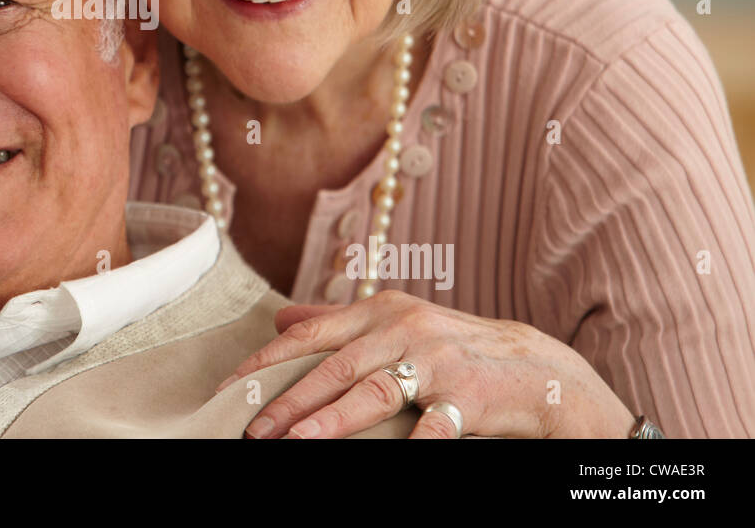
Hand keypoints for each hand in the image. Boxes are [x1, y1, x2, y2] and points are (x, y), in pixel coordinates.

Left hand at [217, 290, 634, 438]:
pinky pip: (435, 425)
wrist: (539, 369)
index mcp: (381, 311)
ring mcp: (438, 360)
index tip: (229, 388)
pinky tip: (393, 457)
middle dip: (288, 399)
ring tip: (294, 442)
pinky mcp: (470, 395)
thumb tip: (281, 319)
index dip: (267, 361)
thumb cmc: (456, 349)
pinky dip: (413, 442)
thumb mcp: (397, 326)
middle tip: (251, 428)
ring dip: (331, 419)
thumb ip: (340, 324)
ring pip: (375, 392)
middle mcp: (405, 328)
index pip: (311, 334)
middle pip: (334, 366)